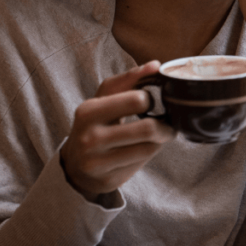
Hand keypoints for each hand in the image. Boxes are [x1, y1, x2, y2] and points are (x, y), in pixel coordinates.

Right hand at [60, 61, 174, 201]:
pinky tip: (146, 148)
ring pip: (149, 147)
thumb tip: (155, 65)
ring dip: (161, 140)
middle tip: (168, 123)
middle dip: (166, 125)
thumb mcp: (104, 99)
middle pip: (148, 128)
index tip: (154, 102)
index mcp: (88, 111)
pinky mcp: (108, 179)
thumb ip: (129, 80)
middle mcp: (89, 138)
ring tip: (161, 134)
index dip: (153, 100)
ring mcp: (96, 162)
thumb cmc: (96, 124)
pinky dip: (151, 153)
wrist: (76, 164)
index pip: (137, 100)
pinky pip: (143, 163)